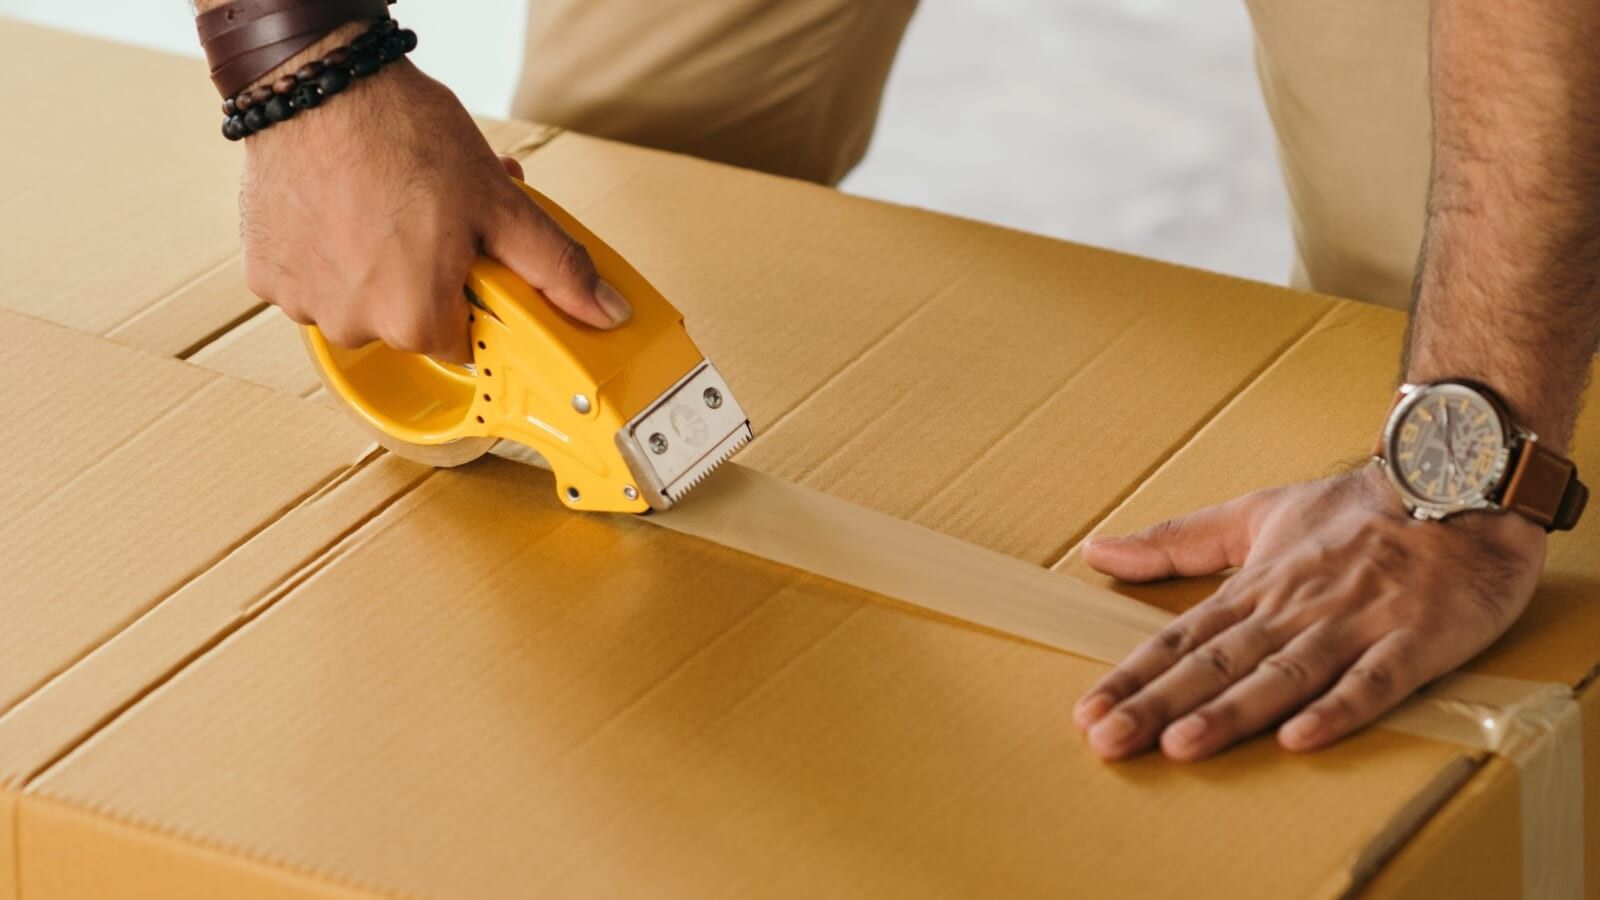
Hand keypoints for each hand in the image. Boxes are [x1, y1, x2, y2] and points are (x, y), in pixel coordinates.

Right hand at [239, 61, 630, 363]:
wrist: (318, 82)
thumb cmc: (404, 135)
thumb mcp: (501, 203)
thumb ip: (556, 266)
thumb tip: (604, 311)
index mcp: (415, 320)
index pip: (462, 343)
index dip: (473, 300)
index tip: (470, 262)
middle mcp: (352, 325)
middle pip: (409, 320)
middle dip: (426, 275)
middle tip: (433, 218)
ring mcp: (302, 301)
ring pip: (358, 299)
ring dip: (376, 263)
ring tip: (387, 202)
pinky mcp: (264, 271)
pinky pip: (311, 277)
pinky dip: (327, 250)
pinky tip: (342, 204)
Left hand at [1075, 463, 1545, 760]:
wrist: (1459, 479)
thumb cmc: (1357, 510)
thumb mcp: (1256, 513)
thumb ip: (1178, 540)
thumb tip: (1097, 550)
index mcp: (1256, 586)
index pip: (1182, 638)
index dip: (1134, 677)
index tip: (1087, 713)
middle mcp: (1295, 608)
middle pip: (1218, 662)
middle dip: (1160, 704)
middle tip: (1109, 740)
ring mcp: (1354, 624)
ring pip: (1283, 674)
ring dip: (1232, 711)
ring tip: (1182, 745)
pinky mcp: (1415, 640)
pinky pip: (1374, 681)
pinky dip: (1339, 708)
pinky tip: (1301, 738)